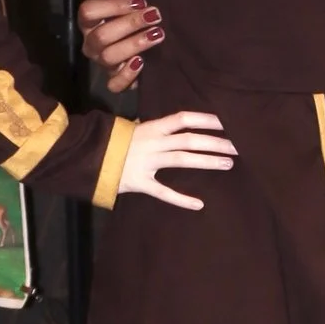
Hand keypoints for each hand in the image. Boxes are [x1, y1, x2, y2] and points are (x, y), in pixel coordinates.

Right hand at [80, 0, 162, 93]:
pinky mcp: (112, 81)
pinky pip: (113, 84)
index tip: (140, 2)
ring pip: (109, 56)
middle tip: (154, 16)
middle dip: (130, 24)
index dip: (113, 5)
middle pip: (101, 35)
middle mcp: (91, 44)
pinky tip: (141, 62)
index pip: (88, 11)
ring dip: (134, 44)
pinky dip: (127, 74)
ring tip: (157, 34)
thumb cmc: (133, 25)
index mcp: (89, 24)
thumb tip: (145, 5)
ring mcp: (101, 64)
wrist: (141, 51)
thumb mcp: (128, 12)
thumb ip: (131, 6)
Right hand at [119, 111, 233, 212]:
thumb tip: (174, 122)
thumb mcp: (133, 128)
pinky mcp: (139, 182)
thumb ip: (153, 127)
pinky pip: (163, 192)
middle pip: (188, 140)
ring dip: (207, 161)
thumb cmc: (113, 142)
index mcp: (151, 127)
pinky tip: (199, 204)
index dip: (205, 119)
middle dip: (215, 142)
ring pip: (182, 160)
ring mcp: (146, 162)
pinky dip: (181, 199)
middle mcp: (152, 142)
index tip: (227, 121)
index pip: (183, 119)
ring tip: (228, 163)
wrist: (85, 156)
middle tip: (238, 146)